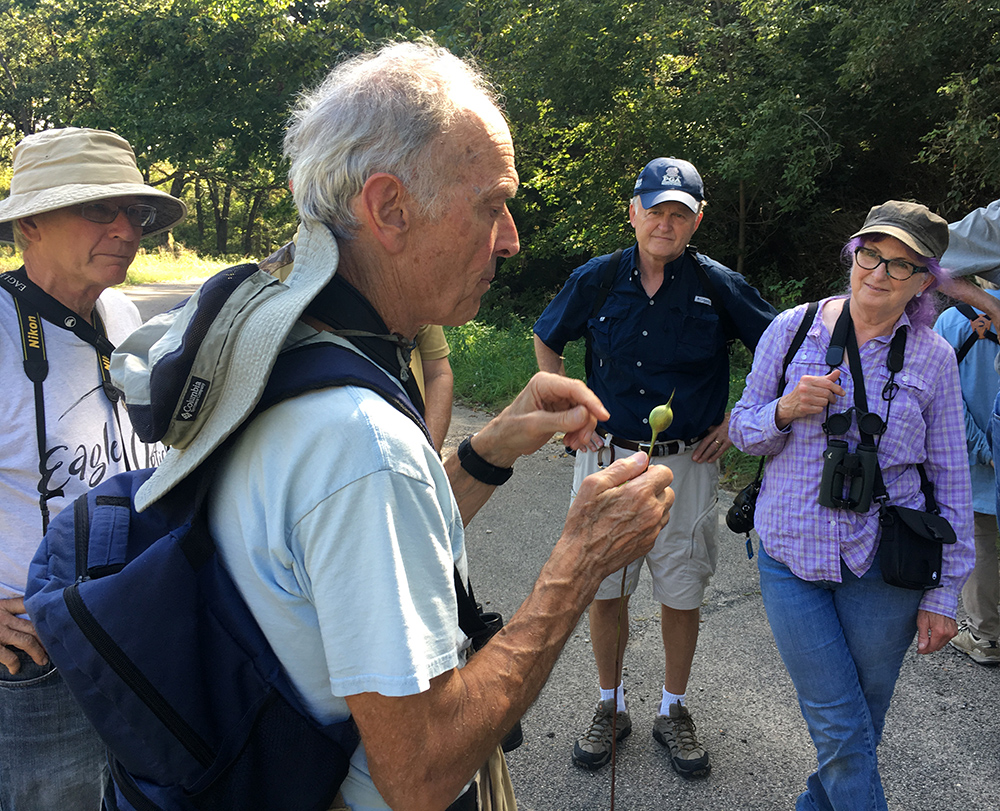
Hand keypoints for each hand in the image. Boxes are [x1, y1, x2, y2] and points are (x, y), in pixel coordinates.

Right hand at [0, 597, 47, 674]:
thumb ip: (4, 611)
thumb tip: (21, 616)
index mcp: (1, 606)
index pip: (27, 603)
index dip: (43, 611)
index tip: (55, 620)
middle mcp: (2, 617)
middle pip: (34, 624)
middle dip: (47, 636)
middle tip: (54, 646)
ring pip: (27, 640)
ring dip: (39, 651)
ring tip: (43, 660)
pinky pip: (9, 656)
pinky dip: (16, 664)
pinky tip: (16, 669)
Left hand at [472, 372, 609, 465]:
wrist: (504, 442)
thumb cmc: (511, 430)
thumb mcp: (534, 426)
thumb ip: (560, 420)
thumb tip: (585, 415)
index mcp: (544, 383)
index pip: (574, 388)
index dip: (591, 402)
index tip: (603, 415)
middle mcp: (554, 388)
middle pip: (583, 400)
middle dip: (586, 421)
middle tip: (582, 439)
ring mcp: (559, 399)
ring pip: (584, 412)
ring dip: (583, 429)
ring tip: (574, 443)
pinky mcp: (563, 411)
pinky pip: (580, 420)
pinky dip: (579, 432)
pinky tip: (570, 441)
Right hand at [558, 453, 673, 589]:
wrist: (583, 558)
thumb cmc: (585, 524)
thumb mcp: (594, 485)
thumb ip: (621, 468)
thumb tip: (639, 458)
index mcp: (639, 493)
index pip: (666, 473)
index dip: (652, 470)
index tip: (640, 474)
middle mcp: (651, 511)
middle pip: (668, 490)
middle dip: (653, 487)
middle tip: (632, 490)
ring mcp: (653, 529)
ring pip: (665, 509)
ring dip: (653, 504)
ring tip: (629, 507)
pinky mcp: (650, 543)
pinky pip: (658, 525)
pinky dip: (648, 520)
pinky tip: (628, 521)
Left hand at [691, 413, 731, 462]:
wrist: (739, 420)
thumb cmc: (725, 421)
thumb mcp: (716, 422)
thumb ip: (709, 428)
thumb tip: (699, 433)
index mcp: (714, 427)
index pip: (705, 438)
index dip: (699, 446)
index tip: (693, 451)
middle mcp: (718, 432)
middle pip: (707, 443)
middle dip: (700, 451)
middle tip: (694, 458)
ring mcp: (724, 437)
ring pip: (713, 447)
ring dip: (706, 455)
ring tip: (700, 461)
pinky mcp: (730, 441)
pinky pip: (721, 450)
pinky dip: (715, 455)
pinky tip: (710, 460)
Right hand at [775, 370, 844, 428]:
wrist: (789, 404)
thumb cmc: (803, 392)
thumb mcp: (813, 382)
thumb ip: (826, 378)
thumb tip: (837, 372)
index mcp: (807, 379)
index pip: (827, 383)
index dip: (837, 388)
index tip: (842, 392)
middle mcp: (804, 388)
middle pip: (827, 393)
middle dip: (832, 397)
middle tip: (832, 399)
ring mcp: (803, 398)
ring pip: (824, 402)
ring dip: (825, 403)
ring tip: (820, 402)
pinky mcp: (804, 408)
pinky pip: (819, 409)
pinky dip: (819, 409)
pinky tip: (814, 406)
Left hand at [916, 609, 956, 653]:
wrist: (940, 599)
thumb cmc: (930, 608)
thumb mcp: (922, 622)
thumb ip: (922, 636)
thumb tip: (921, 647)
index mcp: (940, 632)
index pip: (932, 647)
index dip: (924, 650)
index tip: (919, 651)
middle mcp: (948, 633)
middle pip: (938, 646)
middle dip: (929, 648)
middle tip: (921, 647)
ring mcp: (953, 632)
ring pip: (943, 643)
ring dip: (935, 644)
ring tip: (927, 642)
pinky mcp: (955, 629)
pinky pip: (947, 638)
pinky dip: (941, 639)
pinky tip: (935, 636)